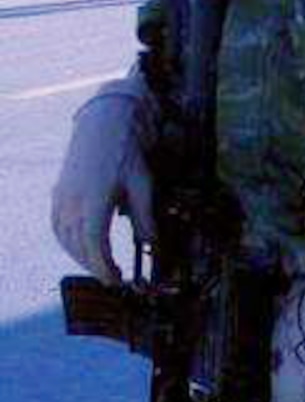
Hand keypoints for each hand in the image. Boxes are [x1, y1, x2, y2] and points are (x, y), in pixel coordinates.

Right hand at [51, 85, 154, 283]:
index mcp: (94, 201)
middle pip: (78, 246)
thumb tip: (150, 243)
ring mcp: (62, 196)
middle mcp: (72, 201)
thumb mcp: (142, 184)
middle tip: (111, 277)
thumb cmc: (126, 152)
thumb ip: (144, 217)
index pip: (95, 246)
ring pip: (64, 238)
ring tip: (98, 264)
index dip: (104, 267)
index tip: (117, 279)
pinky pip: (57, 224)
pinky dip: (67, 240)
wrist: (104, 122)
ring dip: (80, 255)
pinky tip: (80, 245)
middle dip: (94, 265)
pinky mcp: (58, 191)